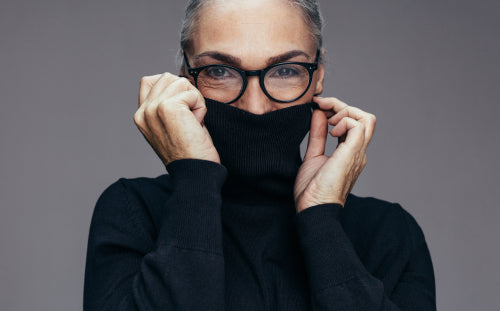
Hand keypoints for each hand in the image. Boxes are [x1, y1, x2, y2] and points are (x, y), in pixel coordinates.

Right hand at [133, 73, 219, 166]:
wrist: (195, 172)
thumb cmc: (190, 152)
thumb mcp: (171, 126)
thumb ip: (167, 105)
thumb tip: (180, 83)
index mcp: (141, 116)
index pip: (149, 80)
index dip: (171, 89)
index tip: (182, 111)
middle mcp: (143, 111)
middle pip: (168, 77)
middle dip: (186, 94)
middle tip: (190, 120)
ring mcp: (153, 108)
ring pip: (181, 82)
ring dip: (194, 100)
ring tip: (193, 122)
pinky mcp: (168, 108)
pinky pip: (192, 92)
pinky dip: (200, 107)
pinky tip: (196, 124)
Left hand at [294, 96, 375, 212]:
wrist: (314, 209)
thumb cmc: (312, 191)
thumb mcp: (313, 155)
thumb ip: (318, 134)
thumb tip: (319, 114)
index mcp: (350, 153)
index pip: (354, 123)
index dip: (337, 110)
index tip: (318, 106)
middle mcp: (358, 152)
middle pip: (364, 118)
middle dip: (342, 105)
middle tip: (322, 105)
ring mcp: (357, 153)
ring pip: (366, 119)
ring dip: (345, 111)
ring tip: (328, 120)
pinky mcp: (353, 154)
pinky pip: (358, 126)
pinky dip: (344, 121)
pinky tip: (331, 131)